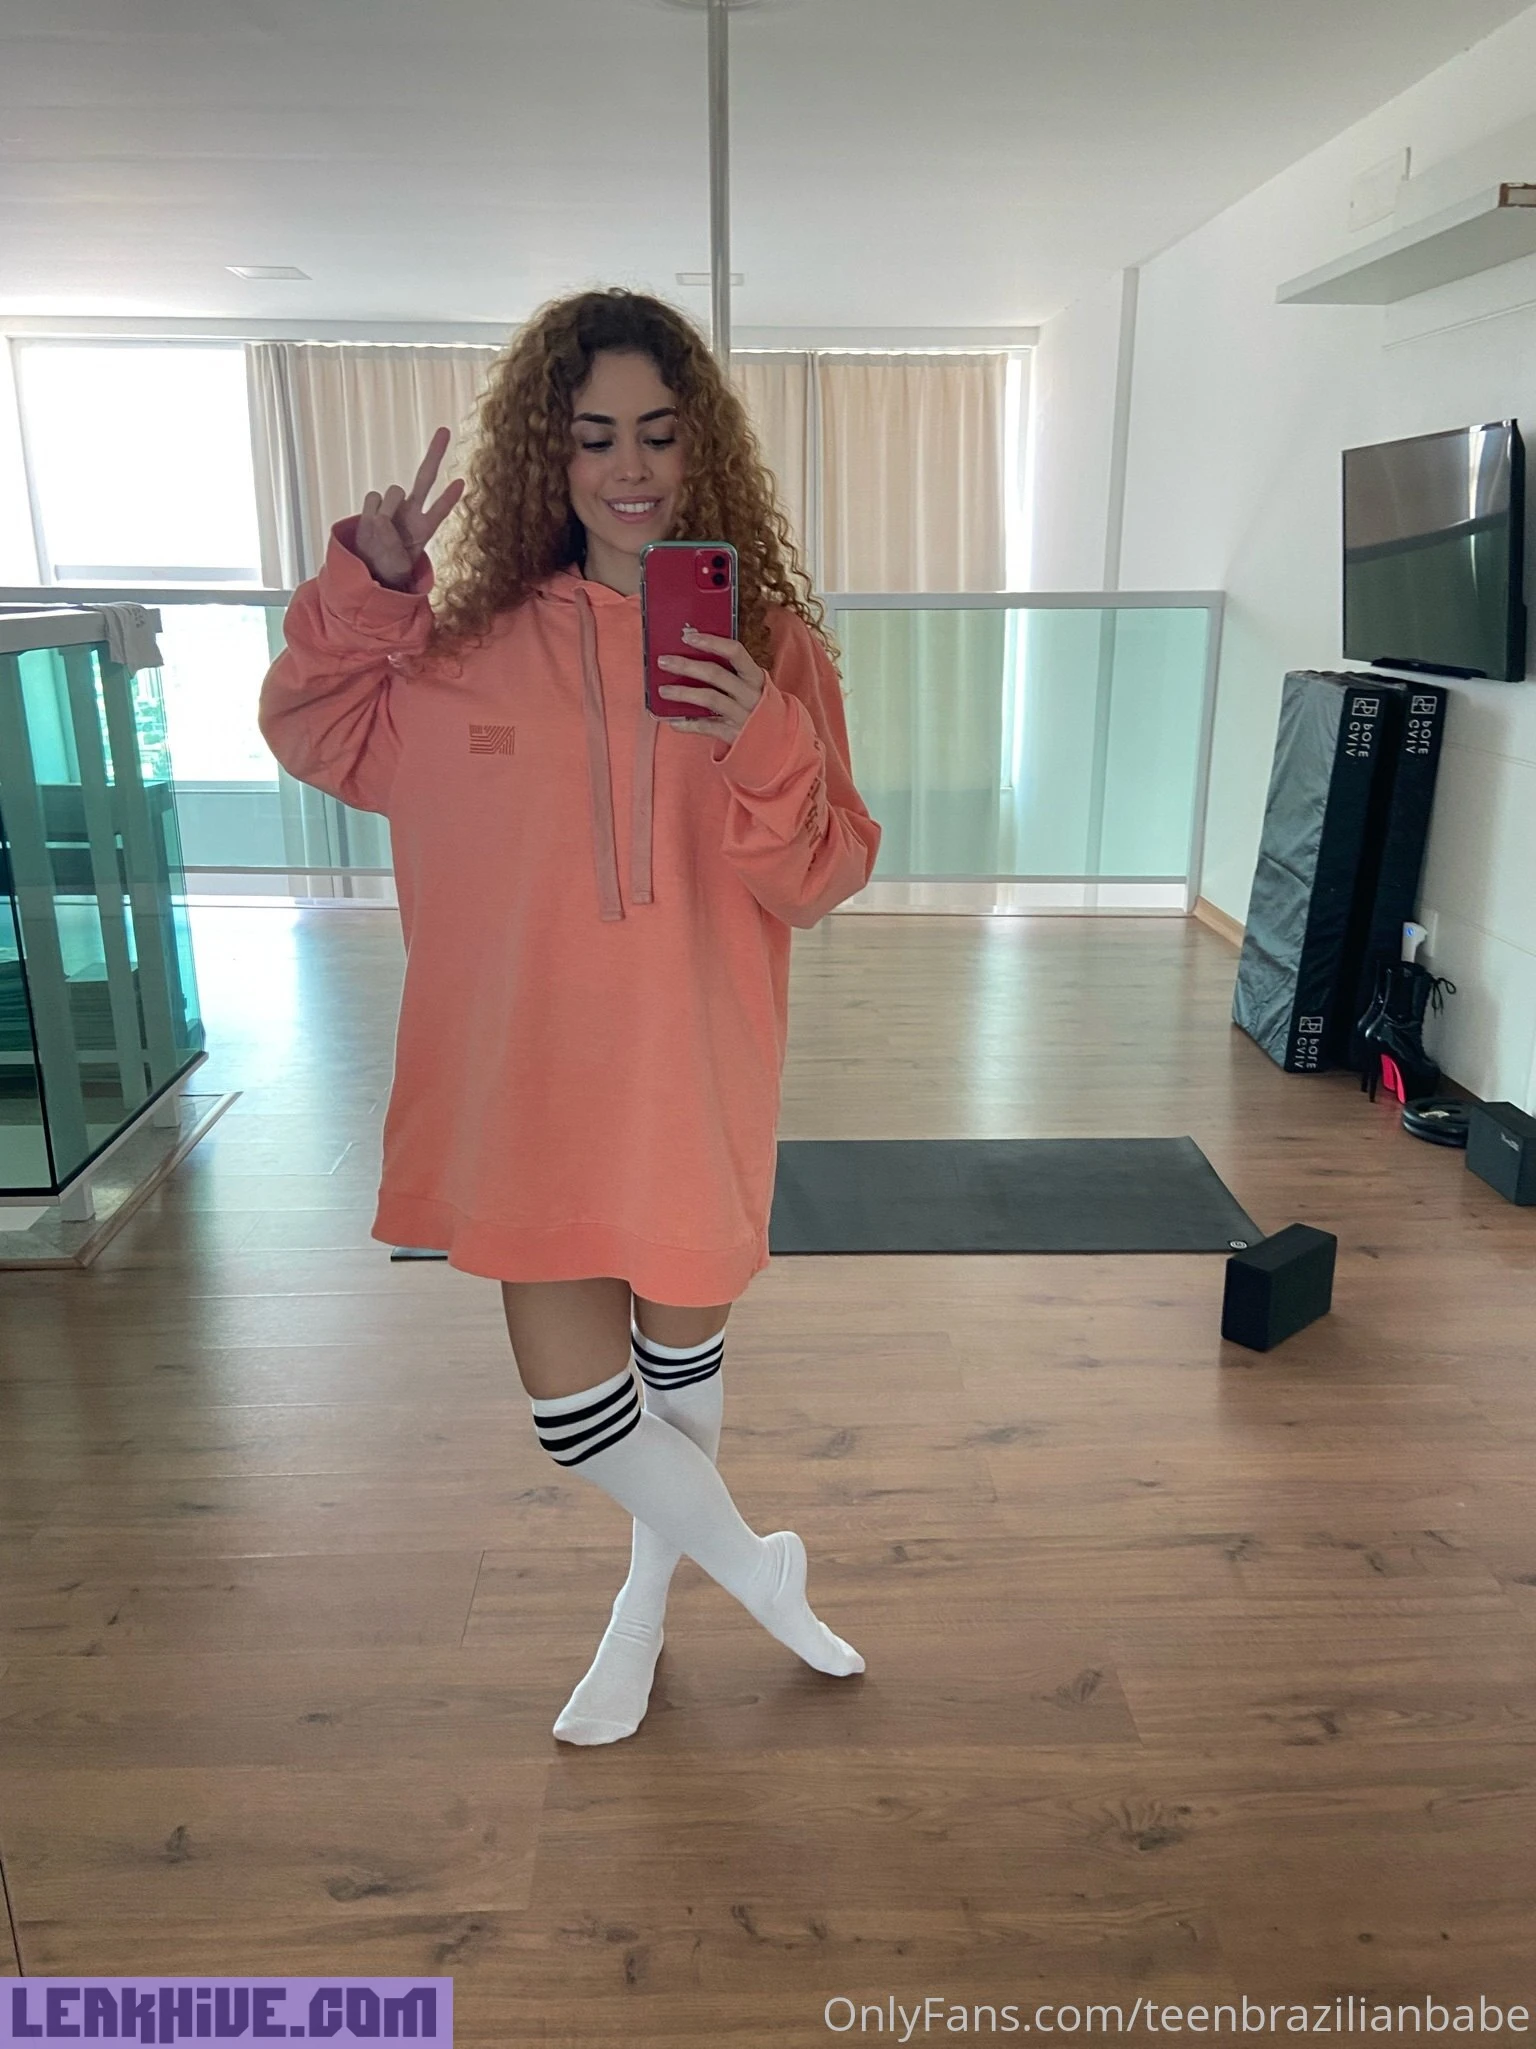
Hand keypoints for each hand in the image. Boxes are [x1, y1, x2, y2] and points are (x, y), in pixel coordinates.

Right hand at [354, 426, 465, 589]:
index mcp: (424, 529)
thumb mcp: (398, 566)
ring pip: (392, 490)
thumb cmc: (390, 568)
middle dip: (435, 453)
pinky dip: (371, 509)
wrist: (369, 568)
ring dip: (387, 507)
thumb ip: (390, 540)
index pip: (440, 509)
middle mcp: (412, 512)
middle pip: (425, 477)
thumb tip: (382, 517)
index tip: (461, 482)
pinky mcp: (375, 506)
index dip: (449, 497)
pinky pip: (373, 496)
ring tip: (382, 531)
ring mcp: (394, 507)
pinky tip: (371, 524)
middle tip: (445, 430)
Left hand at [656, 627, 766, 744]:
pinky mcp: (735, 734)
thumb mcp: (751, 685)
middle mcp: (751, 694)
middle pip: (716, 674)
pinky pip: (707, 727)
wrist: (779, 741)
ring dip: (683, 693)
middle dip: (687, 665)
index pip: (735, 652)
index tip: (688, 637)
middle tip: (663, 661)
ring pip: (710, 699)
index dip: (711, 642)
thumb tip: (691, 656)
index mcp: (755, 676)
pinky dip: (688, 724)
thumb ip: (730, 672)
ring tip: (663, 691)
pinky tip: (673, 721)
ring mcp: (743, 715)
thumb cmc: (756, 705)